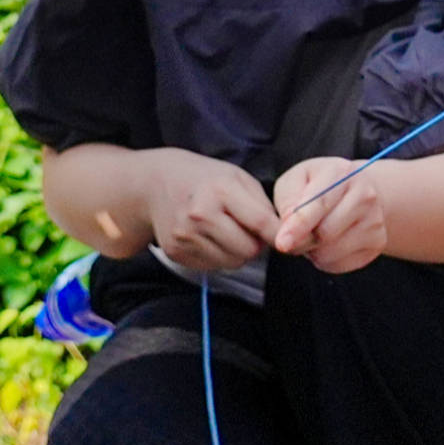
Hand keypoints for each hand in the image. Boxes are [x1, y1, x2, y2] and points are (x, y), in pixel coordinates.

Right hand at [145, 150, 282, 275]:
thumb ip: (262, 205)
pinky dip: (218, 256)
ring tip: (227, 231)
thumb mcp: (237, 177)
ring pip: (232, 263)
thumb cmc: (204, 179)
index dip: (280, 234)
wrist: (154, 184)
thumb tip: (281, 235)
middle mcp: (200, 215)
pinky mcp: (175, 252)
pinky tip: (209, 237)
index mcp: (220, 191)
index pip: (261, 223)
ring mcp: (185, 236)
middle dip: (256, 244)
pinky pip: (212, 266)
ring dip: (237, 252)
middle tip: (249, 230)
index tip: (288, 238)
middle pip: (249, 251)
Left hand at [272, 157, 393, 273]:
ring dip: (312, 251)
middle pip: (325, 233)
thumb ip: (288, 199)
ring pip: (330, 252)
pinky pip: (340, 264)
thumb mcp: (296, 180)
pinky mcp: (378, 243)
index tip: (282, 243)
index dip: (298, 226)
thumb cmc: (318, 185)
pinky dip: (325, 260)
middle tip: (292, 235)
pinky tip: (327, 243)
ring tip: (313, 234)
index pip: (319, 204)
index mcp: (342, 173)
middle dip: (301, 240)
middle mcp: (365, 195)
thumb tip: (289, 224)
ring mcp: (375, 220)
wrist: (357, 192)